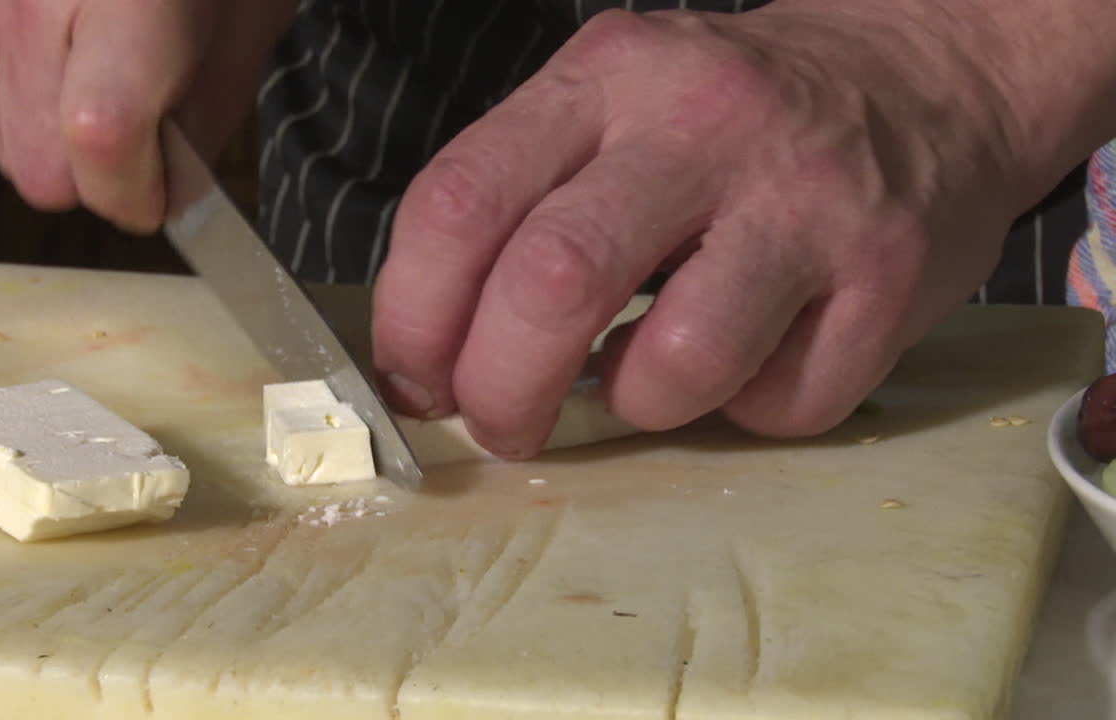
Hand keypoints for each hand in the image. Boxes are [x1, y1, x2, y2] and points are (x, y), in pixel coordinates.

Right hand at [0, 0, 294, 232]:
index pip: (103, 137)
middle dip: (99, 171)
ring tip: (98, 56)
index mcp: (128, 0)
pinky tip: (57, 40)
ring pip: (5, 146)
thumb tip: (168, 195)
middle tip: (141, 111)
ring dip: (56, 133)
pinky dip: (21, 93)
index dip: (137, 189)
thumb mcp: (244, 22)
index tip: (163, 186)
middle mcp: (23, 2)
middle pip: (43, 171)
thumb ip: (205, 118)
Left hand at [372, 3, 1050, 457]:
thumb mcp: (615, 103)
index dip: (413, 319)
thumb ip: (522, 201)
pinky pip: (781, 405)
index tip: (414, 381)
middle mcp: (701, 125)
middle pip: (552, 284)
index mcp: (606, 78)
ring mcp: (804, 202)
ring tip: (647, 378)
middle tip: (504, 426)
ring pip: (674, 365)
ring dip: (637, 405)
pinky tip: (756, 360)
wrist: (925, 78)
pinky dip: (747, 413)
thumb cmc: (732, 115)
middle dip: (500, 391)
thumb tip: (435, 356)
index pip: (461, 202)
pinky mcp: (889, 278)